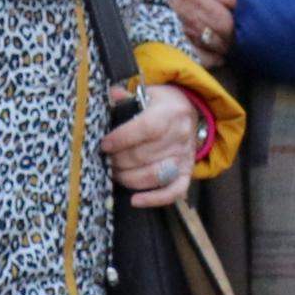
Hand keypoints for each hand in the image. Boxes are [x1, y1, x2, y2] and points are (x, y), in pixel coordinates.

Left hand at [104, 84, 201, 207]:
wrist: (189, 113)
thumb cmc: (161, 105)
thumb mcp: (147, 94)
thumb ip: (127, 98)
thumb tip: (112, 94)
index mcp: (171, 113)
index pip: (147, 128)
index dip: (123, 138)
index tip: (105, 144)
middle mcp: (181, 136)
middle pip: (145, 155)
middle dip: (119, 160)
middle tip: (106, 159)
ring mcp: (185, 157)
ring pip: (155, 175)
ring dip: (129, 178)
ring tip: (114, 173)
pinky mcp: (186, 173)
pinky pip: (173, 192)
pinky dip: (154, 199)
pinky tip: (136, 200)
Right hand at [155, 0, 255, 60]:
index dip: (256, 2)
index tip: (258, 1)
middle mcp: (203, 6)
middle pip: (238, 26)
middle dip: (242, 25)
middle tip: (243, 22)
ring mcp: (189, 27)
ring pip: (223, 44)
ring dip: (228, 41)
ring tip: (226, 33)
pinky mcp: (175, 41)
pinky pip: (203, 57)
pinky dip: (212, 55)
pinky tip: (211, 45)